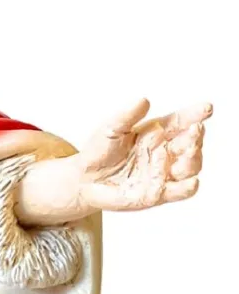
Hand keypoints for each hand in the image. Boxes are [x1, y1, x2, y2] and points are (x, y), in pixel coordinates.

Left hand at [75, 98, 210, 212]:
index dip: (195, 114)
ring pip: (191, 166)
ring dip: (193, 160)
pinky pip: (180, 191)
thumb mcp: (110, 130)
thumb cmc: (100, 150)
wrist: (85, 179)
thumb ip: (126, 117)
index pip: (181, 121)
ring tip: (187, 154)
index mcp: (157, 132)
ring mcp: (164, 172)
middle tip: (195, 130)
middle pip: (190, 142)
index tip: (207, 108)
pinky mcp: (159, 193)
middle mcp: (165, 151)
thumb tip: (143, 100)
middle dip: (195, 136)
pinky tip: (190, 183)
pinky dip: (188, 187)